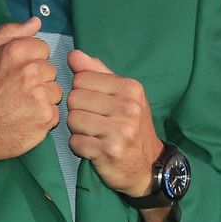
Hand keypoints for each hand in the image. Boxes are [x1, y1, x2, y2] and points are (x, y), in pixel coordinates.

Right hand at [0, 18, 59, 171]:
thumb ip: (8, 33)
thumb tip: (36, 21)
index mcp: (15, 51)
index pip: (43, 48)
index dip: (30, 60)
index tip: (16, 72)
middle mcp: (30, 71)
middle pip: (51, 69)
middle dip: (38, 78)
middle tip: (17, 91)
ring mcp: (40, 95)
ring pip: (55, 90)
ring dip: (43, 97)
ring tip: (21, 105)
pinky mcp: (46, 117)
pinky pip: (56, 111)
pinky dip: (44, 116)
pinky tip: (26, 118)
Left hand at [65, 50, 162, 193]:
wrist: (148, 166)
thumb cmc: (131, 126)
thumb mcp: (122, 95)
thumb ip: (97, 73)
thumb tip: (73, 54)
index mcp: (131, 88)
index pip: (81, 78)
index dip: (81, 92)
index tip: (95, 104)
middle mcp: (128, 107)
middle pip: (74, 98)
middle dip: (78, 111)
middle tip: (94, 122)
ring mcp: (120, 130)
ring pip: (72, 120)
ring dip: (77, 130)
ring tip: (94, 135)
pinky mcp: (109, 151)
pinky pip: (75, 142)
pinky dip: (80, 147)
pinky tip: (94, 148)